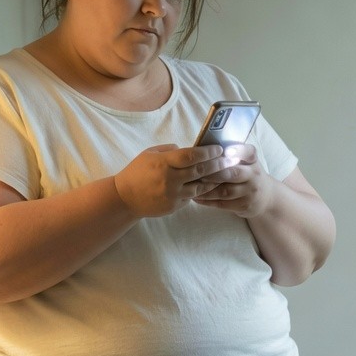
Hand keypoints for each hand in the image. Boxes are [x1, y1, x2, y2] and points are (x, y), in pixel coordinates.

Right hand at [113, 144, 227, 217]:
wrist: (125, 198)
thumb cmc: (137, 172)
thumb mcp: (150, 154)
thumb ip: (170, 150)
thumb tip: (189, 149)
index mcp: (163, 162)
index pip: (191, 156)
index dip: (208, 152)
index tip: (219, 149)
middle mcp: (170, 179)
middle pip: (200, 171)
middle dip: (218, 165)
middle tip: (230, 160)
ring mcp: (172, 194)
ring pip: (200, 187)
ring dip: (214, 180)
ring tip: (225, 173)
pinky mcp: (174, 206)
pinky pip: (192, 197)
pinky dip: (202, 191)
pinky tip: (211, 186)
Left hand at [191, 144, 273, 217]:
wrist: (266, 197)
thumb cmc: (248, 175)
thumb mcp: (247, 163)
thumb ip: (231, 156)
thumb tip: (204, 148)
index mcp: (253, 160)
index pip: (249, 152)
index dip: (238, 151)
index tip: (226, 151)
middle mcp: (254, 175)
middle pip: (233, 173)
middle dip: (213, 173)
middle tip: (196, 172)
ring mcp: (250, 192)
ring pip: (226, 191)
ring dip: (207, 190)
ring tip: (192, 187)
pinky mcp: (244, 206)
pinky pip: (223, 204)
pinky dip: (208, 201)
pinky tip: (197, 198)